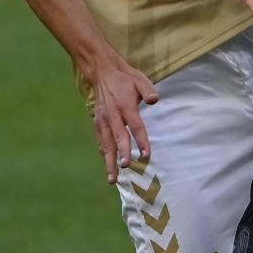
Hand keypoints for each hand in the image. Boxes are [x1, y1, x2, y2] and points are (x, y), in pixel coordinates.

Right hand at [92, 63, 159, 183]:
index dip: (141, 141)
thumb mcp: (140, 79)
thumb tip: (155, 100)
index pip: (136, 126)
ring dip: (109, 161)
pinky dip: (103, 154)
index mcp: (125, 105)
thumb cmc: (126, 78)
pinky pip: (100, 141)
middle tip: (125, 167)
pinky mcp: (97, 122)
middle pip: (118, 137)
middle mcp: (113, 115)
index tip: (146, 155)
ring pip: (106, 144)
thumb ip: (148, 90)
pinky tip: (107, 166)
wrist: (103, 73)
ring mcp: (103, 120)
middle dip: (122, 153)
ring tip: (112, 179)